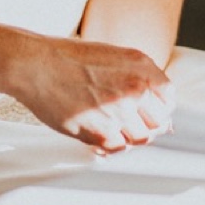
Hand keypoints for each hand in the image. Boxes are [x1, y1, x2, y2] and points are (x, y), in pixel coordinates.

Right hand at [11, 35, 172, 152]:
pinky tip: (97, 134)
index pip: (169, 97)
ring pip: (141, 139)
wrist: (36, 65)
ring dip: (127, 136)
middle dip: (145, 125)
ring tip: (108, 126)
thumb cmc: (66, 59)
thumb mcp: (111, 57)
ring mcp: (120, 111)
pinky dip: (110, 145)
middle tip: (126, 123)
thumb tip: (153, 106)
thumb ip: (136, 78)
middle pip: (159, 122)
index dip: (159, 108)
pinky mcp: (102, 131)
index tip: (148, 113)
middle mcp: (136, 87)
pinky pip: (118, 148)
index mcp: (141, 64)